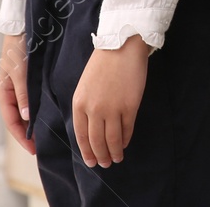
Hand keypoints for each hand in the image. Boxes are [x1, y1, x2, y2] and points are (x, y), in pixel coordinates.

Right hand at [0, 33, 36, 154]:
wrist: (23, 25)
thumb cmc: (18, 46)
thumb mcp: (20, 71)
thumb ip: (24, 94)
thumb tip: (26, 118)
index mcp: (3, 92)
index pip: (11, 122)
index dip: (22, 137)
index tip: (33, 150)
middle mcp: (10, 92)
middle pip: (18, 120)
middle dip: (27, 135)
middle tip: (41, 149)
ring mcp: (19, 87)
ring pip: (25, 112)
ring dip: (33, 125)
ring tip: (45, 137)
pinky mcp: (28, 81)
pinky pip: (32, 101)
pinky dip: (37, 112)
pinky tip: (47, 116)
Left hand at [72, 36, 152, 166]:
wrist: (122, 45)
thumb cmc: (103, 63)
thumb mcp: (85, 85)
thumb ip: (86, 106)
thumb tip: (92, 128)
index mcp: (79, 103)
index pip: (81, 135)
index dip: (87, 151)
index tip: (92, 161)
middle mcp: (93, 109)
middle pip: (96, 141)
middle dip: (101, 156)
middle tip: (105, 164)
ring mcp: (112, 108)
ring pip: (111, 139)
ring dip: (114, 152)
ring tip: (117, 158)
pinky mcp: (129, 106)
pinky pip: (126, 129)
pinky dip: (125, 139)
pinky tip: (125, 143)